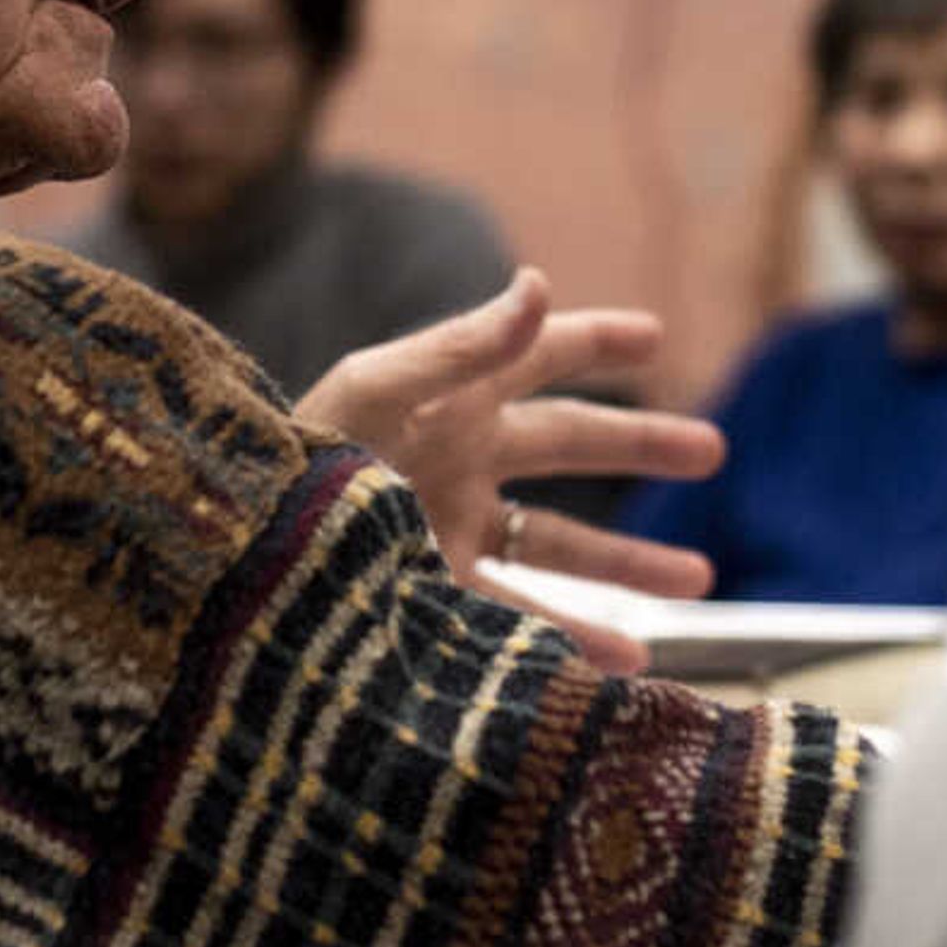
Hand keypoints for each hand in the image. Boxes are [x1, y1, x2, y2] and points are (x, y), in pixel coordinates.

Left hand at [297, 269, 721, 672]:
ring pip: (561, 544)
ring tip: (700, 580)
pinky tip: (630, 662)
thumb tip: (539, 283)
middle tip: (712, 451)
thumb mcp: (377, 391)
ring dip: (630, 561)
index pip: (535, 354)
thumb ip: (462, 346)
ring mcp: (451, 531)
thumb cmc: (299, 459)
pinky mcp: (436, 598)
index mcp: (448, 397)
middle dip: (641, 446)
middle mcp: (459, 460)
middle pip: (568, 445)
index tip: (653, 336)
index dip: (592, 341)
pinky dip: (579, 640)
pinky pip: (523, 620)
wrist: (234, 563)